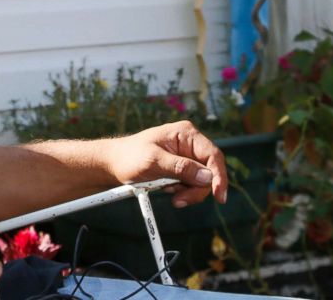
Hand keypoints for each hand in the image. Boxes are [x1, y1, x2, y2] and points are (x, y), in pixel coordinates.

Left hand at [102, 121, 227, 208]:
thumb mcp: (154, 161)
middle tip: (179, 200)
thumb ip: (180, 168)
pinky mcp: (182, 169)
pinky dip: (182, 192)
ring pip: (202, 182)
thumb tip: (207, 176)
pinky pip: (192, 185)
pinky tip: (167, 189)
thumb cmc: (129, 157)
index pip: (213, 155)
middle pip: (209, 172)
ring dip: (187, 192)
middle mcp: (189, 143)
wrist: (113, 164)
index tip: (219, 197)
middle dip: (196, 189)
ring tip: (167, 190)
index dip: (219, 176)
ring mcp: (186, 157)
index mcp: (186, 133)